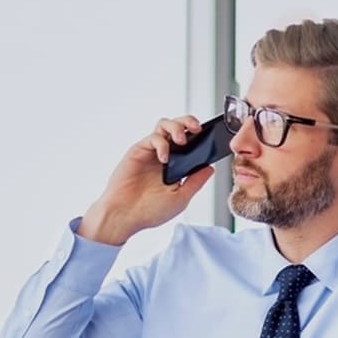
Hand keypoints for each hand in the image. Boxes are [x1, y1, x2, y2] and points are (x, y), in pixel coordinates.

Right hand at [78, 116, 214, 245]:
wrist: (125, 216)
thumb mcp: (180, 198)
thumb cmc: (149, 211)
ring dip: (177, 127)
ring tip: (182, 141)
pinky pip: (153, 137)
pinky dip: (162, 144)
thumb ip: (195, 182)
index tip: (211, 137)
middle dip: (190, 122)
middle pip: (179, 127)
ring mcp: (152, 152)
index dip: (201, 137)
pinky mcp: (139, 150)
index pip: (192, 143)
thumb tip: (210, 168)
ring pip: (165, 125)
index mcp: (177, 167)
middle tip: (198, 129)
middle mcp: (165, 156)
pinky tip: (164, 159)